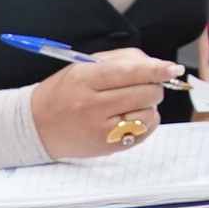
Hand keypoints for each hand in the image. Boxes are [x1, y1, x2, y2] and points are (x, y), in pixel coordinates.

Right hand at [27, 50, 185, 161]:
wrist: (36, 126)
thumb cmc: (63, 92)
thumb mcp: (84, 66)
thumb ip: (121, 60)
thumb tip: (156, 64)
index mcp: (85, 79)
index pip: (129, 72)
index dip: (156, 69)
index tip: (172, 68)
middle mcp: (92, 105)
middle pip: (145, 93)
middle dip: (153, 86)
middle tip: (143, 84)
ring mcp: (100, 130)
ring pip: (148, 113)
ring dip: (149, 105)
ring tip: (131, 102)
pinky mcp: (107, 147)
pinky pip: (144, 132)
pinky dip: (146, 122)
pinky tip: (131, 116)